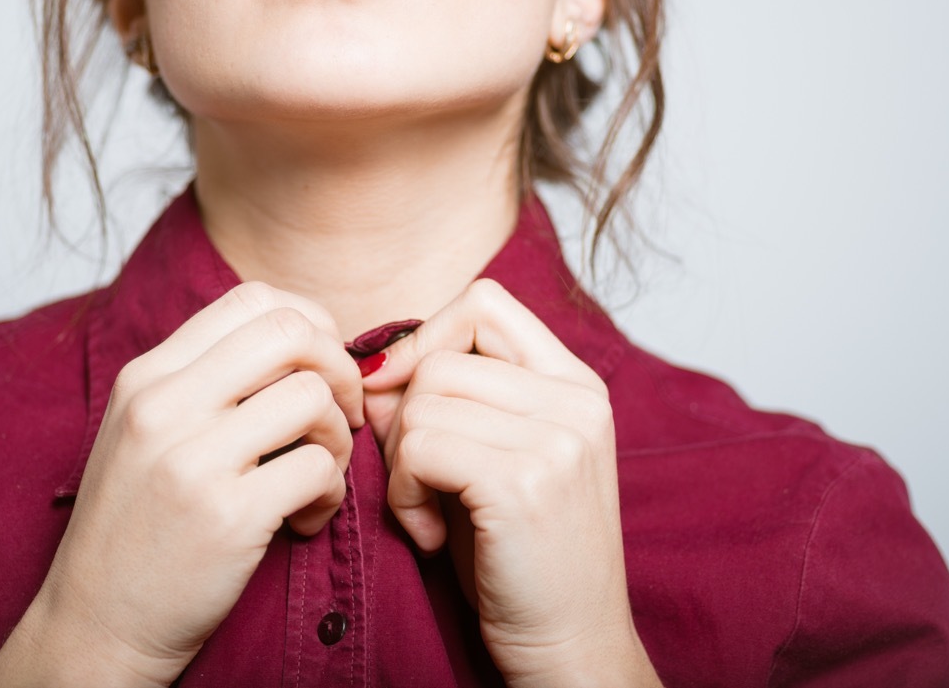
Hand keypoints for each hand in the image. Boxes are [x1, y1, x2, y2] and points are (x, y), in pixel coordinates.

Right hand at [0, 283, 362, 686]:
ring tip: (319, 475)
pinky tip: (306, 518)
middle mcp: (163, 405)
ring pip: (313, 397)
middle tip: (339, 414)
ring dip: (339, 438)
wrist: (94, 625)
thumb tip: (304, 342)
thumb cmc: (138, 528)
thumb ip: (209, 382)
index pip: (251, 298)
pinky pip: (319, 468)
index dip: (309, 324)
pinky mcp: (227, 515)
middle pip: (290, 331)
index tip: (319, 368)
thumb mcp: (148, 433)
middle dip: (338, 367)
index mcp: (147, 377)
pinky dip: (332, 494)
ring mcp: (192, 458)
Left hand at [362, 279, 660, 687]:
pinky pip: (418, 448)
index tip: (400, 393)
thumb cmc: (520, 557)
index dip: (425, 337)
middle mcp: (576, 399)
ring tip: (431, 512)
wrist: (570, 646)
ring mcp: (557, 438)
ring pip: (421, 403)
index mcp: (575, 384)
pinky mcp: (524, 481)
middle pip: (439, 357)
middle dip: (404, 417)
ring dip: (402, 465)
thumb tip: (373, 370)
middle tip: (418, 479)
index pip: (484, 303)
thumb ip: (446, 404)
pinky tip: (434, 535)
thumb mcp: (491, 461)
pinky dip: (404, 495)